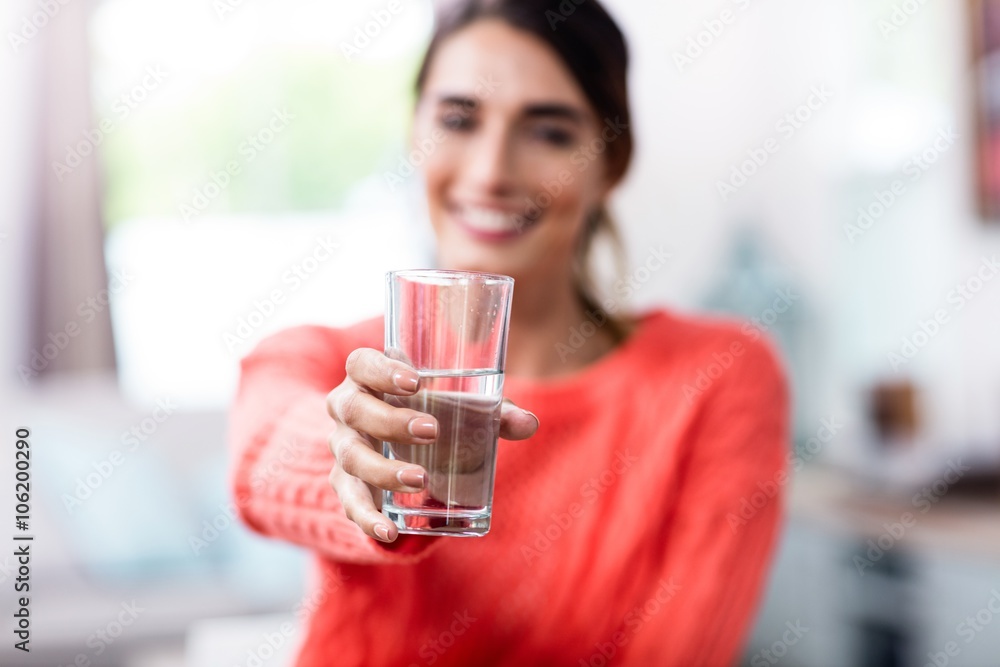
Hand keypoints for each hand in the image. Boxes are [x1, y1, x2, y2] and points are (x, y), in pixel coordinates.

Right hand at [325, 348, 538, 542]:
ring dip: (383, 470)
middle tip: (432, 430)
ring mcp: (344, 447)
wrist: (393, 449)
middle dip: (391, 421)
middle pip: (353, 409)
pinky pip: (350, 502)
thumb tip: (529, 424)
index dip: (381, 370)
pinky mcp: (346, 484)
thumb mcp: (460, 408)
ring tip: (421, 479)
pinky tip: (389, 530)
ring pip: (350, 456)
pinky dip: (367, 518)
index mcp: (369, 378)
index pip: (361, 363)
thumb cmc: (431, 413)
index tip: (416, 381)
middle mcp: (348, 409)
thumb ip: (493, 412)